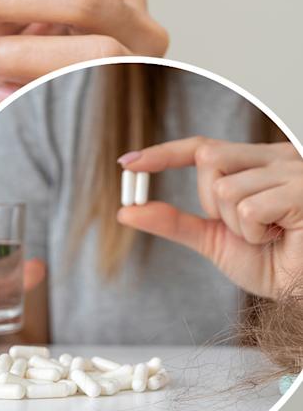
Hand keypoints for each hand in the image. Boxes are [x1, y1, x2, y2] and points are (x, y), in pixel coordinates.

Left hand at [117, 136, 302, 298]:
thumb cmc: (274, 264)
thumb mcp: (214, 240)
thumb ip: (173, 223)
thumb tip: (125, 211)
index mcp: (257, 163)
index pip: (202, 147)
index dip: (163, 153)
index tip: (126, 163)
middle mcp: (276, 158)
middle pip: (209, 157)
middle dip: (211, 201)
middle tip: (243, 228)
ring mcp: (292, 171)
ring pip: (226, 188)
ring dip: (238, 225)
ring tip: (272, 235)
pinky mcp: (302, 191)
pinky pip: (249, 207)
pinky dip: (256, 232)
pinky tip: (283, 238)